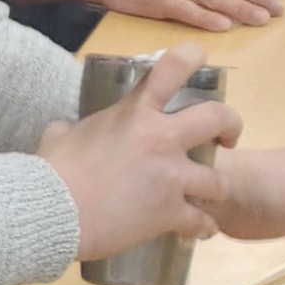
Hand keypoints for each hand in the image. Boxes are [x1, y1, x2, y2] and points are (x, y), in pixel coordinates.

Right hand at [36, 46, 236, 261]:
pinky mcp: (170, 213)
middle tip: (227, 138)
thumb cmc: (53, 172)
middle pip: (218, 118)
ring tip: (210, 195)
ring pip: (220, 180)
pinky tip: (201, 228)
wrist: (54, 213)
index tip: (200, 59)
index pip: (173, 67)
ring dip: (217, 187)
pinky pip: (202, 222)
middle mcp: (162, 139)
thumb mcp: (60, 136)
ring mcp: (171, 178)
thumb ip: (72, 128)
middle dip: (231, 126)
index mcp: (136, 113)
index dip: (192, 56)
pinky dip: (204, 226)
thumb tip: (64, 131)